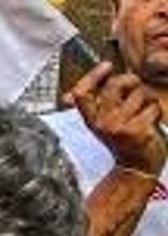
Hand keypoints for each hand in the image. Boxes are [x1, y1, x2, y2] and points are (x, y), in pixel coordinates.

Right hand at [70, 63, 166, 178]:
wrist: (136, 169)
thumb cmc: (125, 142)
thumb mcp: (104, 124)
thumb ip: (97, 103)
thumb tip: (77, 88)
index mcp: (92, 120)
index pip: (81, 93)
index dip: (93, 76)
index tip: (107, 66)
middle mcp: (103, 123)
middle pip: (116, 84)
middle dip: (131, 81)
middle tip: (136, 89)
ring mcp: (120, 127)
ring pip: (140, 94)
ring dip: (148, 100)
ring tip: (144, 114)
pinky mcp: (139, 131)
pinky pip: (153, 107)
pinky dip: (157, 113)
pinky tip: (151, 124)